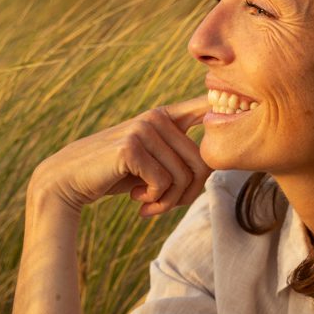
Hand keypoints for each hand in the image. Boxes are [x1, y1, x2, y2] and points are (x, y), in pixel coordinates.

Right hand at [31, 95, 211, 217]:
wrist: (69, 181)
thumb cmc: (114, 175)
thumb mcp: (151, 162)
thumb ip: (179, 156)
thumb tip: (221, 160)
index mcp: (165, 116)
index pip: (206, 107)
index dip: (228, 109)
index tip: (244, 108)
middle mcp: (157, 117)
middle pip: (202, 162)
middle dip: (188, 194)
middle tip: (164, 206)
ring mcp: (144, 129)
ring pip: (184, 176)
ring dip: (169, 202)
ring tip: (148, 204)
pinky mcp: (132, 146)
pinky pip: (164, 183)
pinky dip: (154, 200)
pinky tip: (135, 199)